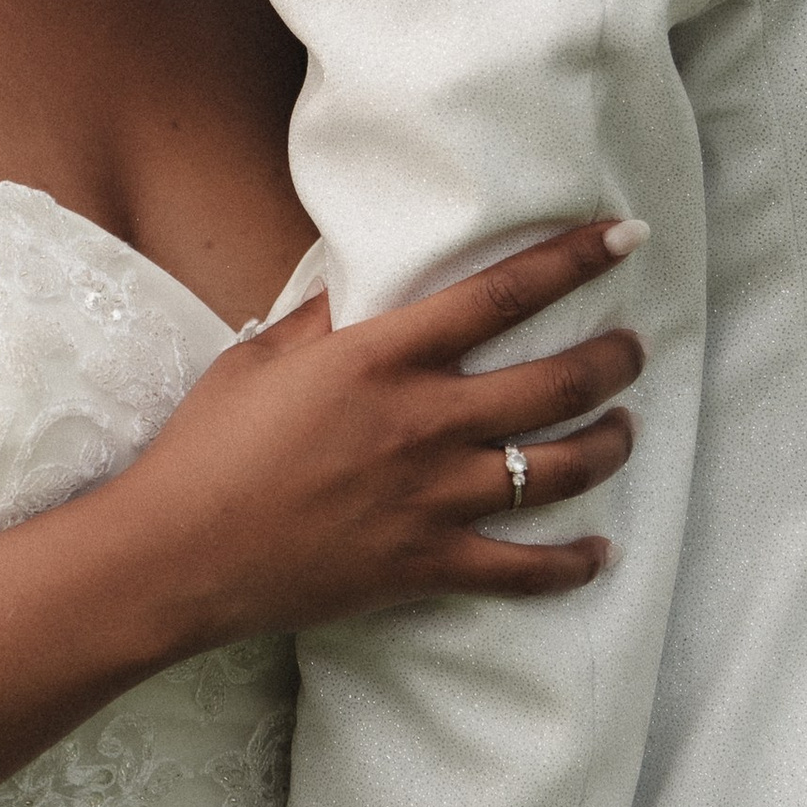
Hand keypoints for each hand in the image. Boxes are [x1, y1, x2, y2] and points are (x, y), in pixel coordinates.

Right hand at [122, 219, 643, 650]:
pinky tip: (599, 553)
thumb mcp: (259, 357)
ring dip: (608, 445)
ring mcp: (431, 500)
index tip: (622, 236)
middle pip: (556, 383)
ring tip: (624, 429)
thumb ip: (326, 318)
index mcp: (380, 359)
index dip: (571, 261)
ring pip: (558, 470)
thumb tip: (368, 281)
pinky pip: (524, 570)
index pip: (500, 295)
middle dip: (613, 359)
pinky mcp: (425, 566)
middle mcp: (422, 424)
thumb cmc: (205, 448)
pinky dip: (572, 565)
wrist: (174, 556)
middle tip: (632, 347)